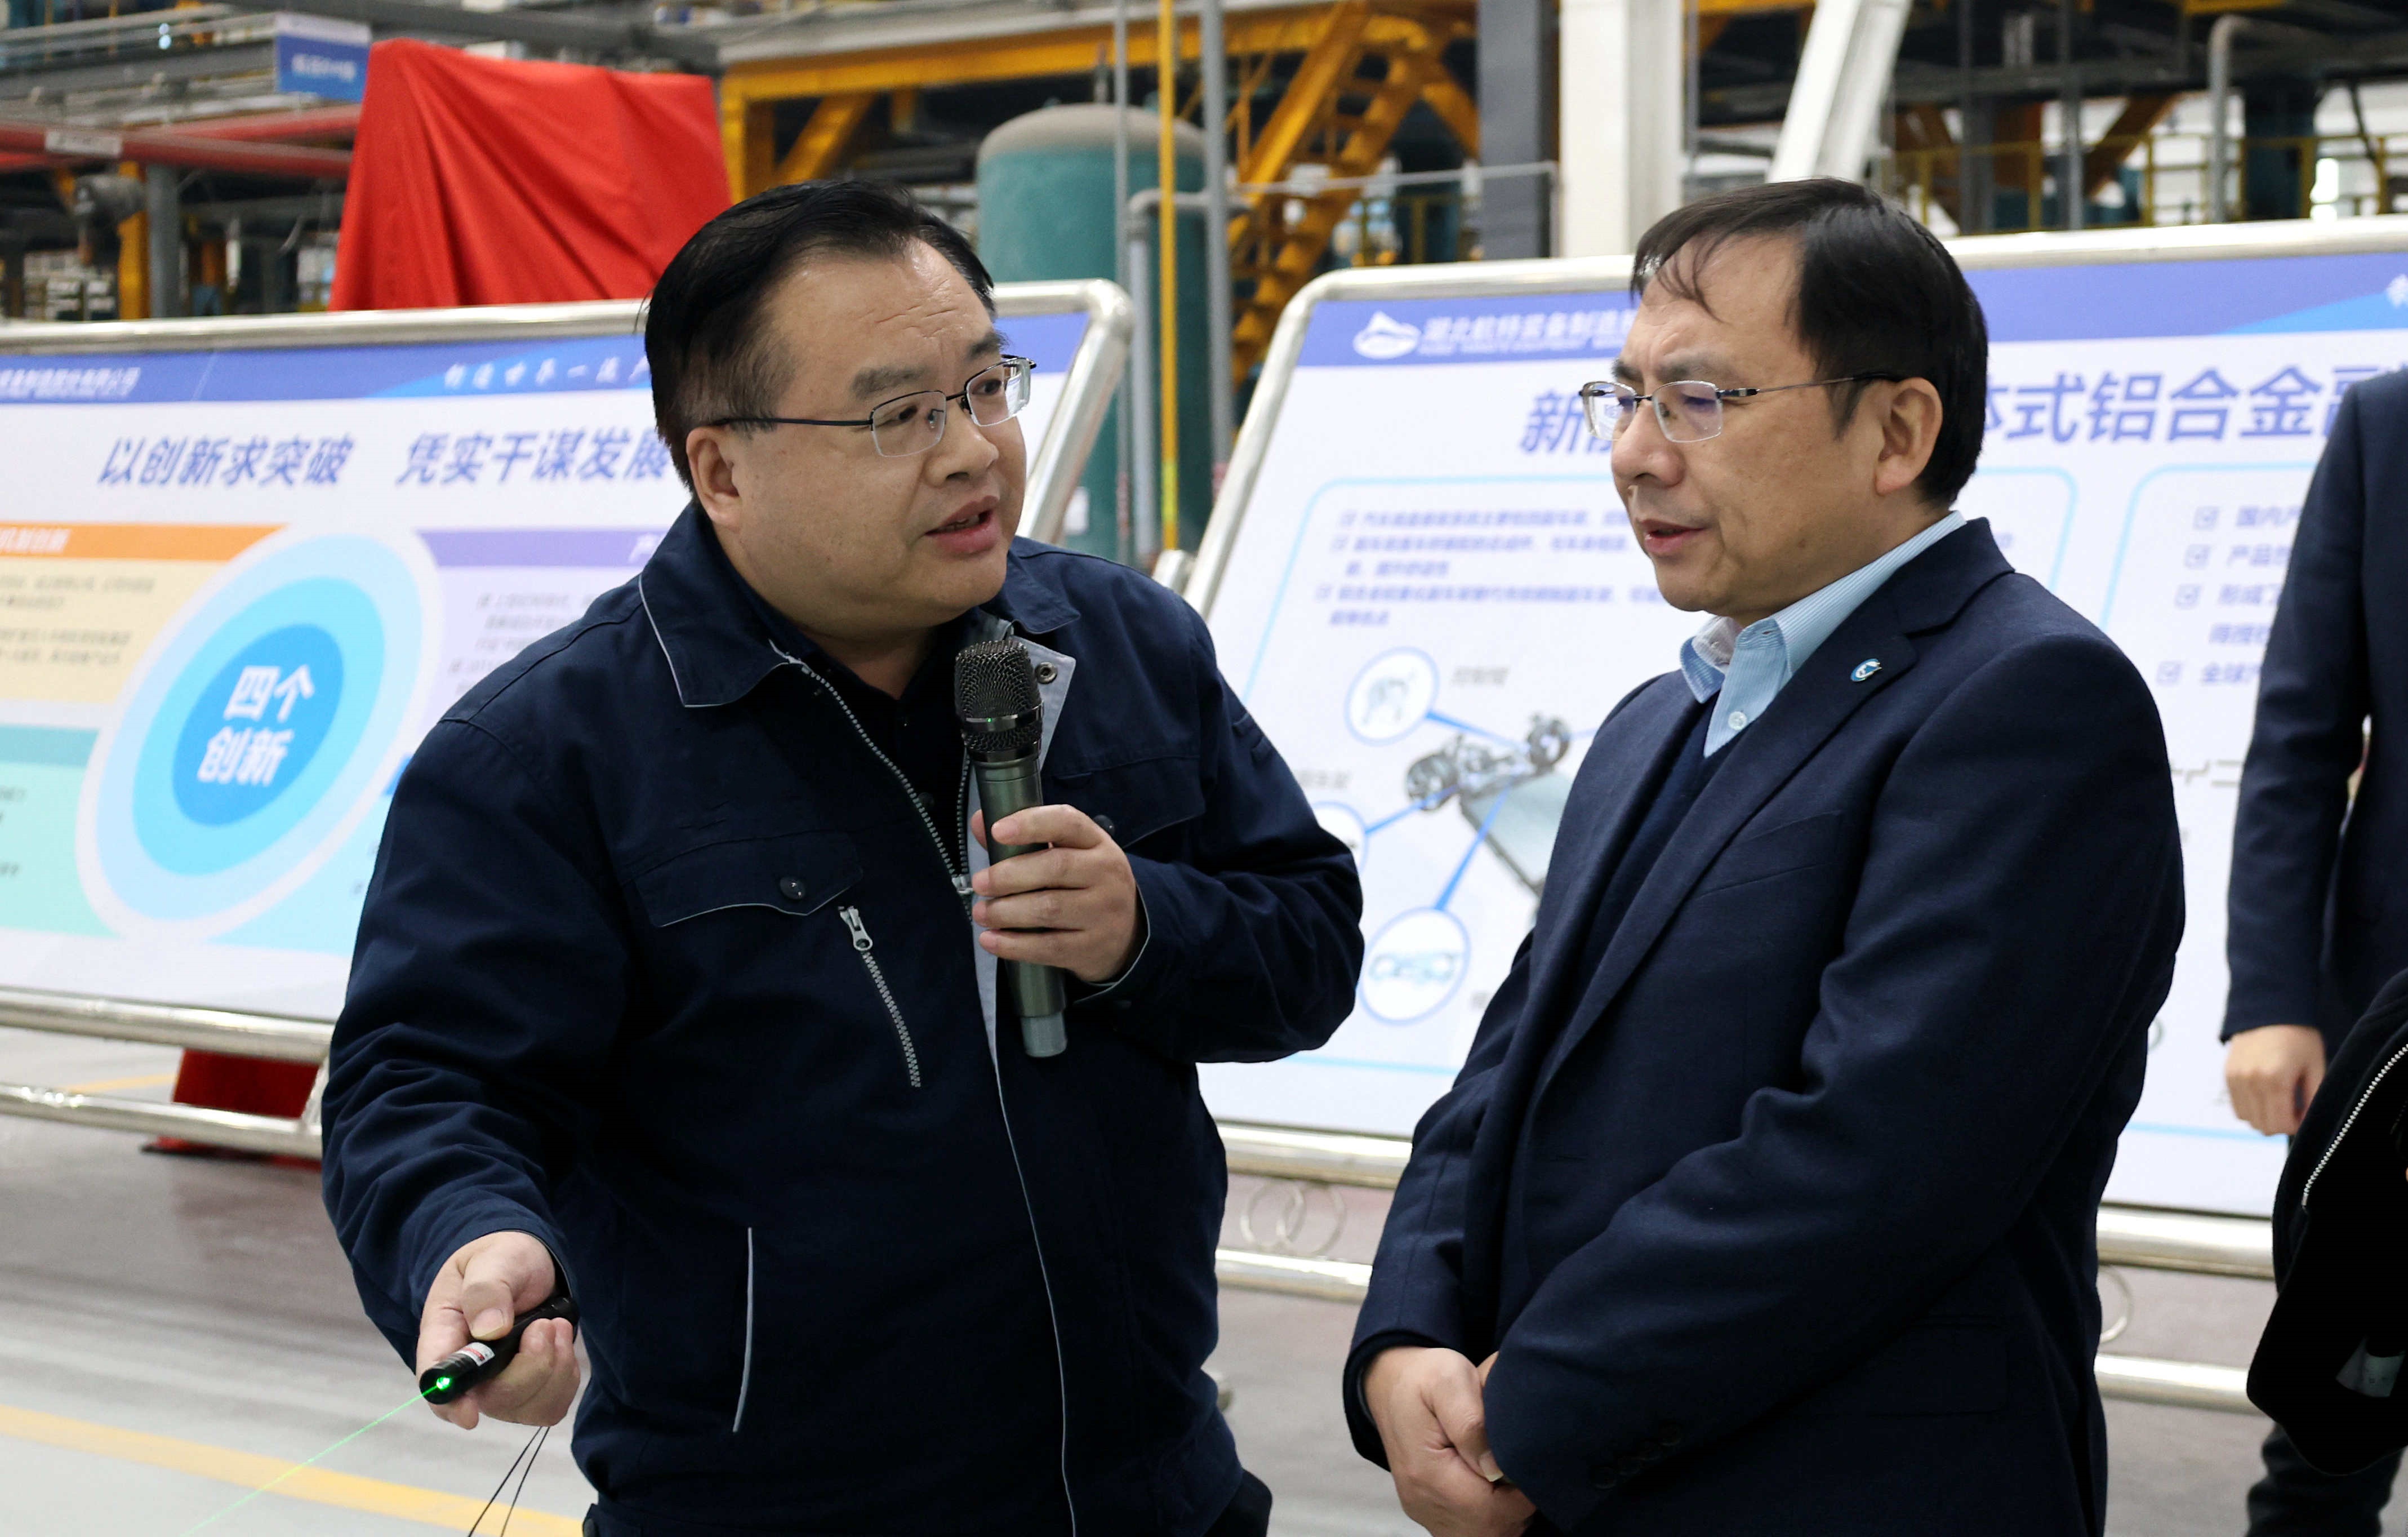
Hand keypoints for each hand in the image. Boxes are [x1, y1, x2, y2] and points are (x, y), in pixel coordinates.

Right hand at [416, 1231, 579, 1429]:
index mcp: (444, 1336)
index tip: (470, 1416)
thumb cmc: (501, 1261)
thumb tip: (490, 1331)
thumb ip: (487, 1291)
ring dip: (554, 1367)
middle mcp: (468, 1372)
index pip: (437, 1381)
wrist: (529, 1266)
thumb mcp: (493, 1260)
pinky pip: (550, 1406)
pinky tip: (561, 1344)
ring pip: (528, 1407)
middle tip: (544, 1325)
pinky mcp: (528, 1392)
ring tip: (555, 1326)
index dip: (450, 1403)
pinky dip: (566, 1376)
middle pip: (495, 1400)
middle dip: (531, 1365)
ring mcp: (498, 1387)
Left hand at [969, 805, 1141, 983]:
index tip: (997, 831)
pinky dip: (1013, 945)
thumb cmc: (1084, 885)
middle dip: (1008, 875)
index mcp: (1097, 842)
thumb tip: (980, 822)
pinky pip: (1048, 947)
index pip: (1068, 823)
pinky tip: (990, 940)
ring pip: (1049, 909)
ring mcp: (1103, 912)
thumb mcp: (1068, 854)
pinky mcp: (1092, 947)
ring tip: (981, 913)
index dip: (1031, 824)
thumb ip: (1024, 838)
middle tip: (979, 883)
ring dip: (1006, 912)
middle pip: (1055, 867)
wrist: (1127, 933)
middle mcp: (1106, 873)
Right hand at [1363, 1346, 1536, 1536]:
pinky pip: (1467, 1531)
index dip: (1521, 1495)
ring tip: (1506, 1477)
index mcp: (1427, 1472)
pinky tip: (1492, 1488)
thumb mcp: (1450, 1379)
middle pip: (1487, 1531)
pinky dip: (1488, 1518)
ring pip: (1480, 1536)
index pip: (1490, 1512)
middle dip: (1516, 1508)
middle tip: (1519, 1470)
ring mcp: (1422, 1509)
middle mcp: (1421, 1500)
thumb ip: (1471, 1422)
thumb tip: (1495, 1469)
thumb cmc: (1426, 1377)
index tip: (1525, 1464)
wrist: (1389, 1384)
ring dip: (1504, 1515)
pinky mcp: (1426, 1510)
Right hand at [2226, 1024, 2326, 1135]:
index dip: (2296, 1125)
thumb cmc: (2299, 1037)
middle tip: (2294, 1107)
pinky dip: (2251, 1108)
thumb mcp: (2315, 1066)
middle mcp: (2250, 1081)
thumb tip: (2306, 1121)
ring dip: (2264, 1117)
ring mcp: (2235, 1078)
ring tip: (2279, 1100)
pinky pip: (2237, 1107)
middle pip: (2262, 1126)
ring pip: (2247, 1119)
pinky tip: (2265, 1094)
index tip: (2304, 1112)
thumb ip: (2313, 1098)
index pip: (2280, 1125)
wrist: (2270, 1009)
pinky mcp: (2227, 1075)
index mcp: (2275, 1079)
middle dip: (2281, 1123)